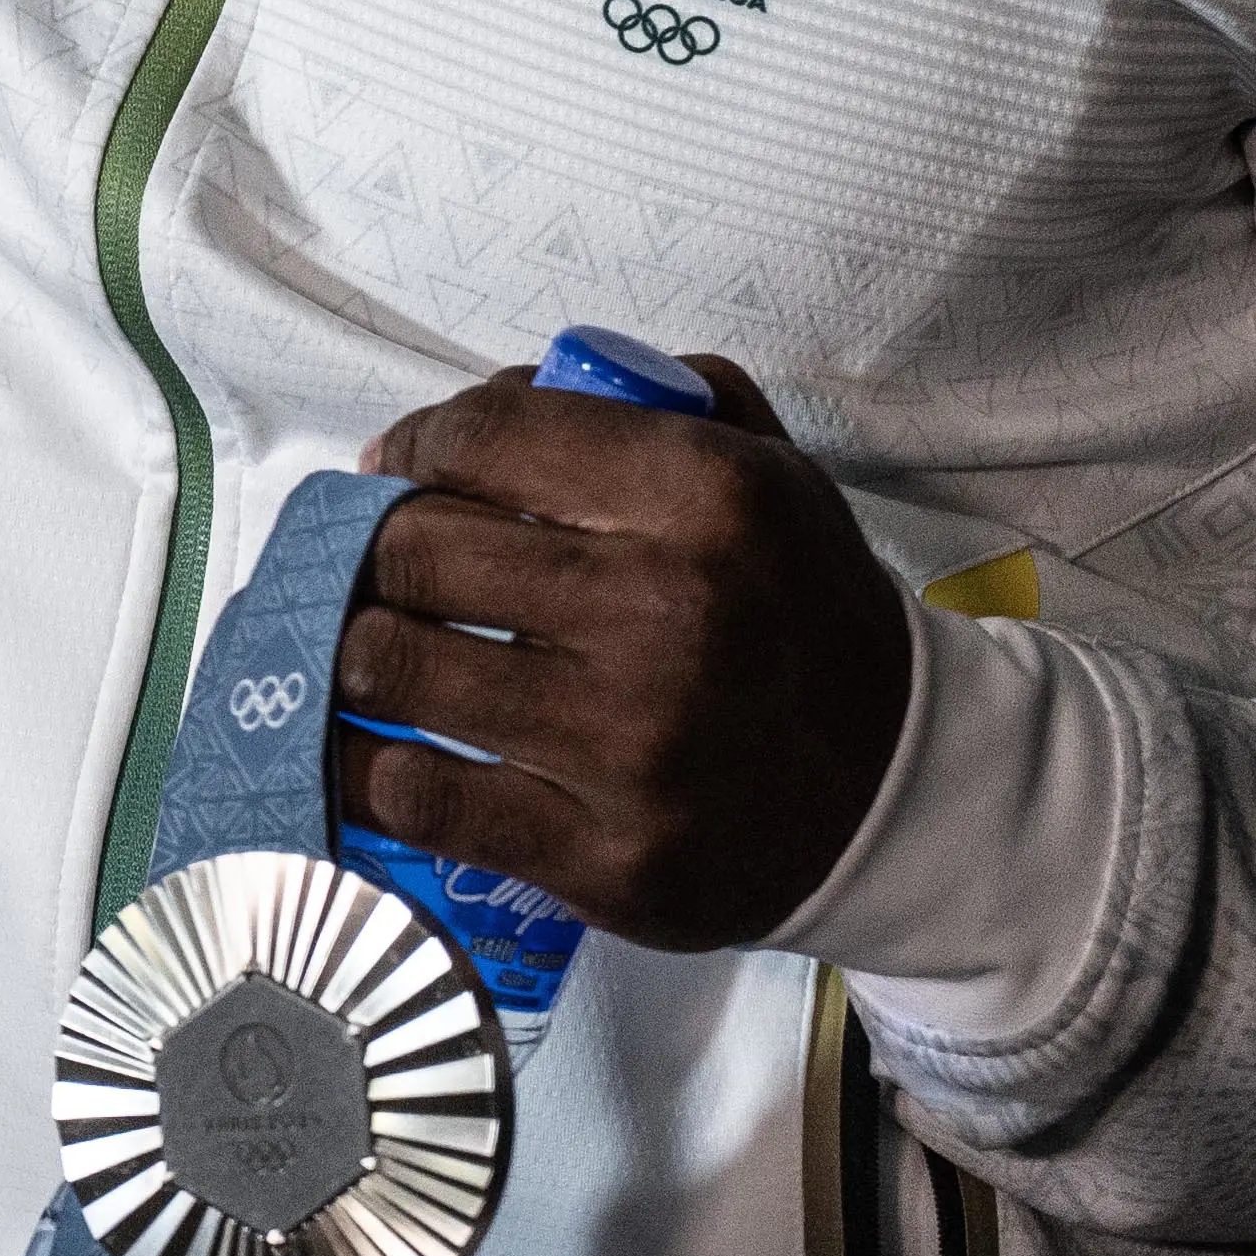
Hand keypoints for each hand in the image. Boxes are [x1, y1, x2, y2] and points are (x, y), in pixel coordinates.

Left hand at [334, 349, 915, 952]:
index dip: (415, 443)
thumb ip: (637, 403)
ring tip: (374, 644)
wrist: (894, 789)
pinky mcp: (601, 853)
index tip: (394, 466)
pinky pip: (418, 794)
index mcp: (706, 497)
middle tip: (381, 564)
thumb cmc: (802, 612)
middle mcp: (664, 612)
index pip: (488, 437)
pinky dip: (367, 762)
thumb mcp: (765, 470)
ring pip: (395, 666)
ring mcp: (627, 744)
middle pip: (418, 549)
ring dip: (362, 648)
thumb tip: (481, 406)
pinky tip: (373, 742)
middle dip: (377, 548)